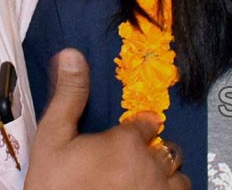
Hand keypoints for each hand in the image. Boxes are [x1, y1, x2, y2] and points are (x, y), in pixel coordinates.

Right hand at [25, 49, 189, 189]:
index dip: (138, 128)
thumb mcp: (53, 139)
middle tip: (132, 163)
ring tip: (144, 182)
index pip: (147, 124)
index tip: (128, 135)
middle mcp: (150, 168)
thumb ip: (69, 97)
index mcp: (126, 143)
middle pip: (168, 150)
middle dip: (154, 153)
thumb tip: (72, 55)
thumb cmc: (55, 187)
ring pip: (178, 179)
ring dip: (166, 178)